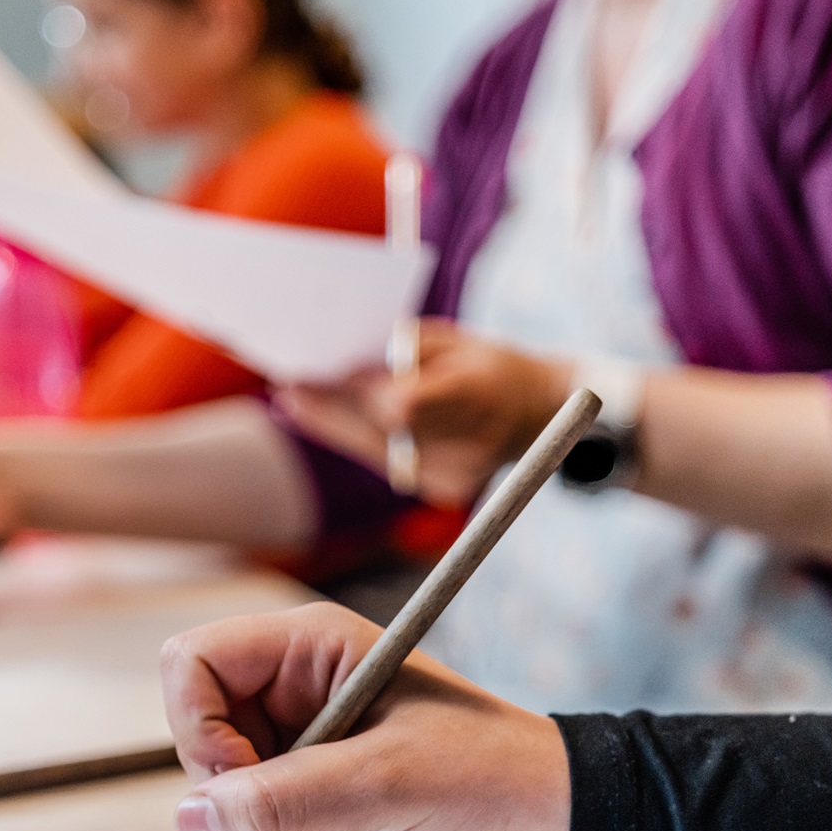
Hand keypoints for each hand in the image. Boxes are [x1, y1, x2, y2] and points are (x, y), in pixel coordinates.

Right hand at [161, 602, 569, 830]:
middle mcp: (301, 684)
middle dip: (234, 794)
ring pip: (225, 782)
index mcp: (312, 646)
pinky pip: (259, 813)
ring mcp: (308, 736)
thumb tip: (193, 816)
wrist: (554, 826)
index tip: (239, 783)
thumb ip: (284, 798)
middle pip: (201, 729)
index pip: (195, 663)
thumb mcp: (386, 784)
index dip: (199, 727)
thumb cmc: (494, 776)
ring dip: (261, 829)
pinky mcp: (320, 783)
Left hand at [278, 320, 572, 507]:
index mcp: (477, 393)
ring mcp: (458, 472)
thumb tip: (344, 364)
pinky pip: (392, 461)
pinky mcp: (447, 490)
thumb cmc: (490, 363)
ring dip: (337, 425)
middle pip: (382, 429)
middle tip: (289, 388)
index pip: (403, 403)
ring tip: (295, 399)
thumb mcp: (454, 340)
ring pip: (380, 449)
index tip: (322, 373)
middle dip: (333, 407)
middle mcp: (469, 441)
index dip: (359, 391)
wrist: (542, 410)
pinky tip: (329, 418)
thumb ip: (404, 350)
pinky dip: (366, 438)